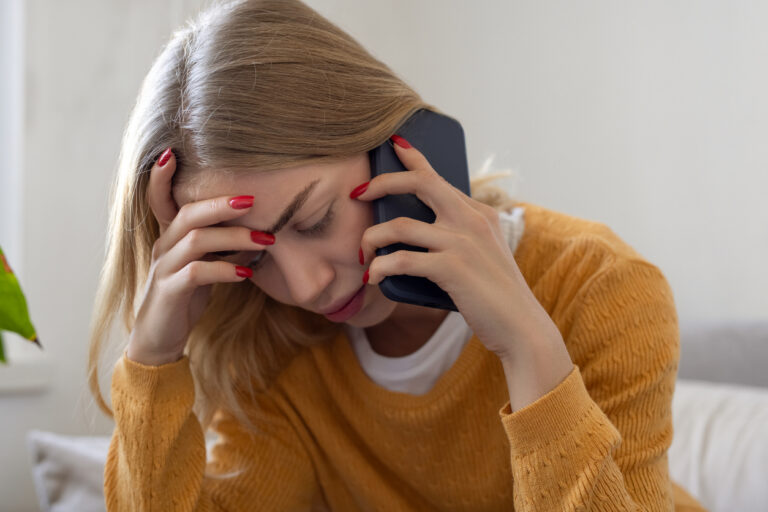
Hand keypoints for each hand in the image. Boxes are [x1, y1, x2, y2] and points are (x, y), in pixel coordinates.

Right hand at [126, 148, 273, 365]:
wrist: (160, 339)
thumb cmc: (186, 297)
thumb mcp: (204, 266)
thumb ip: (223, 246)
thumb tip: (259, 230)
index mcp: (171, 236)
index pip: (161, 199)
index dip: (162, 177)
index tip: (174, 151)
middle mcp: (163, 246)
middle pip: (188, 214)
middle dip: (222, 203)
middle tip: (254, 200)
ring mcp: (164, 269)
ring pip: (196, 240)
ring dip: (234, 237)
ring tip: (265, 239)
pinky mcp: (169, 292)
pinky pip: (197, 273)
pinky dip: (224, 269)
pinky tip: (245, 272)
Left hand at [354, 135, 565, 361]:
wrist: (520, 327)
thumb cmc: (493, 296)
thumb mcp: (481, 255)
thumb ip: (455, 238)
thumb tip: (407, 234)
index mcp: (479, 213)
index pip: (438, 176)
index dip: (412, 157)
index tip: (392, 145)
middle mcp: (471, 219)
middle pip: (419, 182)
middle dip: (382, 182)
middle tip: (357, 194)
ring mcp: (462, 241)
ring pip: (399, 225)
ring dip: (371, 238)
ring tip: (363, 256)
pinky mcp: (452, 267)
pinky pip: (401, 260)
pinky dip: (380, 267)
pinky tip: (373, 277)